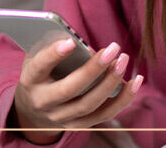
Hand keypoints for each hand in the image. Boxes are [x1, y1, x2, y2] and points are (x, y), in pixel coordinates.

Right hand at [12, 38, 142, 143]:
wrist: (32, 110)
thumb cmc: (40, 74)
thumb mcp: (36, 58)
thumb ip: (53, 48)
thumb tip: (85, 45)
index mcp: (30, 80)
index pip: (40, 67)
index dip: (53, 55)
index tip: (71, 41)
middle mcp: (44, 102)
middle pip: (70, 89)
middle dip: (93, 69)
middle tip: (113, 49)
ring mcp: (61, 117)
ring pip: (90, 104)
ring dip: (111, 82)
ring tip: (123, 60)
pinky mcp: (78, 125)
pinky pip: (104, 115)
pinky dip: (123, 99)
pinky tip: (135, 81)